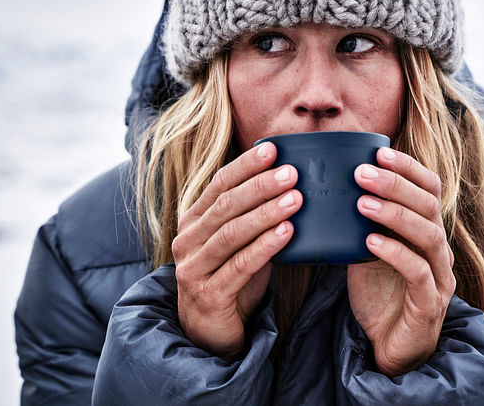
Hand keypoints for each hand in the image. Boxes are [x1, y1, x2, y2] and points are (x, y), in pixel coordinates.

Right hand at [172, 142, 302, 360]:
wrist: (211, 334)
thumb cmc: (230, 280)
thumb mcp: (238, 243)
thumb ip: (252, 216)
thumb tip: (289, 181)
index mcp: (193, 222)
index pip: (218, 185)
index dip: (245, 166)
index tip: (273, 149)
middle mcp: (187, 241)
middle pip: (226, 205)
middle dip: (260, 186)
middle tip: (292, 172)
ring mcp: (193, 268)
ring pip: (232, 233)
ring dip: (266, 212)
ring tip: (296, 198)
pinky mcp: (208, 294)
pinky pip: (240, 264)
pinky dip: (265, 246)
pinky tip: (287, 232)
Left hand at [348, 147, 455, 376]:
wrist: (391, 348)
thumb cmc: (379, 295)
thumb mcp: (367, 251)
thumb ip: (360, 222)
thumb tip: (328, 188)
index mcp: (426, 231)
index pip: (429, 189)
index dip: (408, 169)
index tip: (378, 153)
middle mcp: (439, 250)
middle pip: (429, 206)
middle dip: (396, 184)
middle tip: (362, 173)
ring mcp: (439, 276)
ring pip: (428, 235)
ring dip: (395, 213)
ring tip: (362, 202)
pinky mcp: (430, 303)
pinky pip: (418, 272)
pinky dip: (394, 253)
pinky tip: (369, 242)